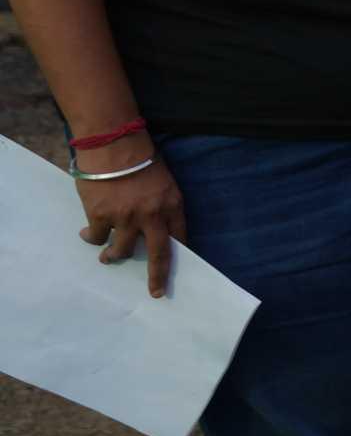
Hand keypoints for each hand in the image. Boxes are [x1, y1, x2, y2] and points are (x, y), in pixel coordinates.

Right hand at [76, 152, 183, 298]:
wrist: (114, 143)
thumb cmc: (140, 158)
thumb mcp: (163, 180)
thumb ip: (160, 204)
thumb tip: (154, 227)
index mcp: (172, 204)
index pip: (180, 237)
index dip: (178, 254)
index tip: (177, 270)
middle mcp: (153, 215)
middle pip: (159, 255)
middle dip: (158, 277)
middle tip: (155, 292)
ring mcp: (126, 218)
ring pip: (123, 251)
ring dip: (114, 256)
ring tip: (108, 257)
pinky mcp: (101, 216)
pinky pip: (96, 238)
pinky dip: (91, 238)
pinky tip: (87, 233)